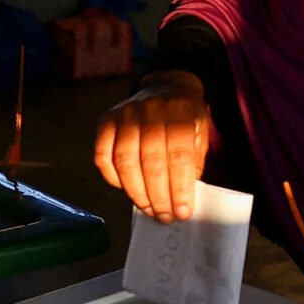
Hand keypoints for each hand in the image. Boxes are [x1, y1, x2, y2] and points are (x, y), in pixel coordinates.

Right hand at [94, 70, 209, 222]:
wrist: (167, 87)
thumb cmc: (185, 118)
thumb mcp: (199, 133)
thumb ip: (193, 163)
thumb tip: (180, 200)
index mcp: (180, 112)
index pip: (178, 157)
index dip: (179, 189)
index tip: (181, 212)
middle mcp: (150, 110)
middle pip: (152, 162)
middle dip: (159, 196)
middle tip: (165, 216)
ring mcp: (125, 114)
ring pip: (126, 162)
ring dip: (137, 193)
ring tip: (149, 209)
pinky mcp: (107, 121)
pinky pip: (103, 156)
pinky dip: (112, 178)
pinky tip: (127, 190)